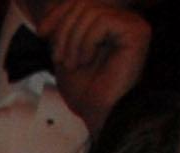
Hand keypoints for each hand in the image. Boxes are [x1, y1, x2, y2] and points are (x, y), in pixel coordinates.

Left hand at [40, 0, 152, 126]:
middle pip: (84, 4)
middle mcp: (125, 20)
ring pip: (91, 11)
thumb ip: (62, 29)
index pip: (82, 3)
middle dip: (63, 30)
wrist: (98, 115)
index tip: (42, 32)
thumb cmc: (85, 91)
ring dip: (72, 40)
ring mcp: (133, 24)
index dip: (59, 13)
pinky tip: (86, 60)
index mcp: (109, 23)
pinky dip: (86, 41)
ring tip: (73, 63)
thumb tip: (50, 14)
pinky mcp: (137, 31)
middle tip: (60, 58)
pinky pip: (102, 21)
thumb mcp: (66, 53)